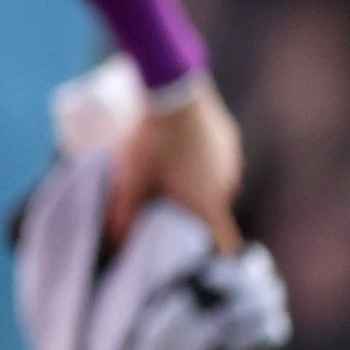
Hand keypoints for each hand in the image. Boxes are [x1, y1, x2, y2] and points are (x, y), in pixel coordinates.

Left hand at [110, 77, 245, 250]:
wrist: (175, 92)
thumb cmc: (152, 142)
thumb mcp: (131, 180)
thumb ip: (123, 213)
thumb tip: (116, 240)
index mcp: (209, 204)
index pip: (225, 243)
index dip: (214, 254)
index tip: (199, 257)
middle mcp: (229, 186)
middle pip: (213, 213)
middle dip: (192, 216)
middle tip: (164, 210)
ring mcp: (233, 160)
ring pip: (216, 184)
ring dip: (196, 187)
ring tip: (168, 177)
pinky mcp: (230, 138)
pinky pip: (218, 160)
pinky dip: (202, 163)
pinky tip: (180, 150)